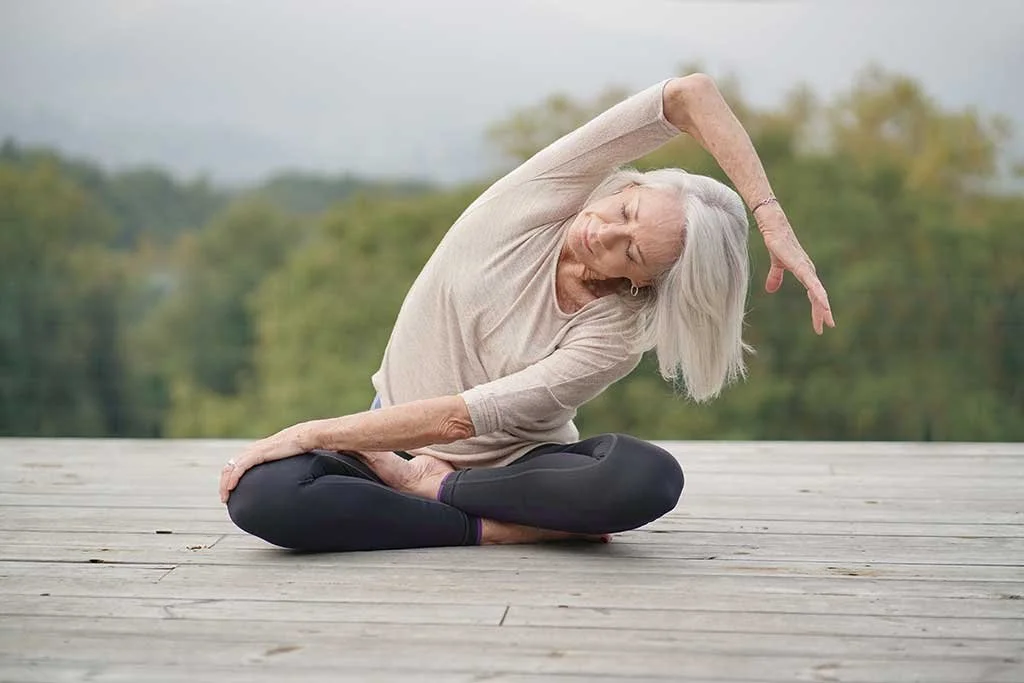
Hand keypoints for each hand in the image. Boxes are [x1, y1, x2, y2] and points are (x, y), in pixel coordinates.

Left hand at [219, 426, 308, 502]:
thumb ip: (277, 467)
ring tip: (225, 497)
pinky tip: (231, 487)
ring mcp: (253, 451)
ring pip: (231, 468)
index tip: (229, 491)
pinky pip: (240, 468)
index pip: (235, 464)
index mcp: (255, 450)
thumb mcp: (283, 459)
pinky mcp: (257, 454)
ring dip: (225, 484)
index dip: (229, 477)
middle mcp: (251, 450)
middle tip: (224, 498)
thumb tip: (282, 480)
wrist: (304, 437)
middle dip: (223, 483)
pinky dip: (233, 478)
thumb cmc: (298, 448)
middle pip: (229, 467)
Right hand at [757, 208, 834, 334]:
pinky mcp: (800, 265)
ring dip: (823, 306)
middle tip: (828, 327)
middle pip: (818, 296)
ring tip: (827, 320)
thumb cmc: (778, 242)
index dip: (817, 309)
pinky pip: (811, 282)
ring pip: (817, 292)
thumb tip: (771, 290)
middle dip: (823, 312)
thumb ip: (776, 277)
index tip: (820, 325)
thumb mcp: (777, 264)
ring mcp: (805, 268)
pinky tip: (823, 302)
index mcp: (805, 273)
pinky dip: (818, 293)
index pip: (814, 295)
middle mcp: (809, 271)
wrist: (773, 226)